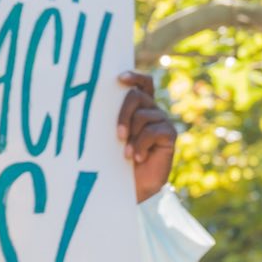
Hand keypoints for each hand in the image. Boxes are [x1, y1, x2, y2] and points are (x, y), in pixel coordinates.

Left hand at [116, 71, 177, 198]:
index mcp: (138, 106)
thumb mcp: (109, 136)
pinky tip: (138, 157)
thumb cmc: (117, 160)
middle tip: (118, 135)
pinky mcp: (169, 135)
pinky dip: (142, 144)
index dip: (133, 76)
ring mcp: (161, 121)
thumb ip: (109, 118)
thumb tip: (92, 104)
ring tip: (126, 154)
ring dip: (131, 134)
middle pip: (136, 95)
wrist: (133, 186)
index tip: (119, 79)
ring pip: (142, 114)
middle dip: (123, 113)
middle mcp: (151, 109)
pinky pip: (153, 131)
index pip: (141, 83)